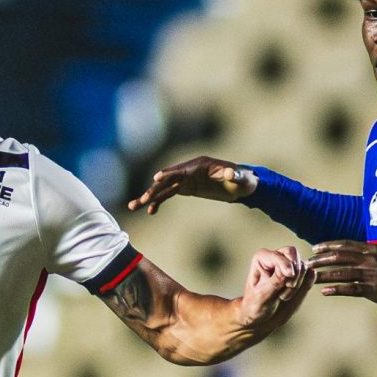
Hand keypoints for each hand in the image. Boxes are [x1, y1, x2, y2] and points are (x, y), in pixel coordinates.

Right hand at [129, 155, 258, 214]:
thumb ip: (234, 175)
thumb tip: (231, 173)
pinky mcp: (186, 188)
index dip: (168, 174)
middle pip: (167, 180)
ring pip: (164, 188)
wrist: (242, 185)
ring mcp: (185, 179)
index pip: (180, 170)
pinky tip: (150, 211)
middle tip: (139, 200)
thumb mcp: (240, 178)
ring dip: (149, 196)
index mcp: (199, 165)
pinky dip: (158, 201)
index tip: (156, 178)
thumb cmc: (242, 180)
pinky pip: (168, 194)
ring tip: (133, 206)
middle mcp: (188, 170)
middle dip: (152, 190)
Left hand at [239, 245, 312, 333]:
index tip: (289, 278)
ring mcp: (287, 265)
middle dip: (294, 272)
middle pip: (293, 254)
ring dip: (296, 283)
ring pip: (301, 266)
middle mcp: (275, 257)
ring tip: (282, 296)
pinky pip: (308, 274)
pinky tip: (290, 293)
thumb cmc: (255, 304)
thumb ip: (275, 281)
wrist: (258, 314)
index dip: (287, 266)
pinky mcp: (297, 274)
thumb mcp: (262, 295)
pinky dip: (303, 285)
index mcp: (262, 258)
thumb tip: (290, 271)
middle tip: (288, 287)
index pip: (280, 255)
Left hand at [313, 239, 376, 308]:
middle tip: (308, 264)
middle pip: (340, 257)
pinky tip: (324, 291)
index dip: (328, 246)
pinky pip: (350, 289)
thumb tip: (348, 253)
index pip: (346, 244)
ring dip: (324, 275)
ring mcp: (372, 274)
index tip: (315, 249)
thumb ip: (368, 254)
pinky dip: (336, 290)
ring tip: (311, 278)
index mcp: (373, 249)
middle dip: (321, 260)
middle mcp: (372, 259)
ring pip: (342, 273)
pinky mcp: (374, 290)